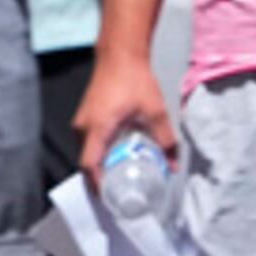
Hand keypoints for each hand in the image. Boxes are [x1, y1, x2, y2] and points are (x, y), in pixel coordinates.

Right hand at [73, 52, 175, 181]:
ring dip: (100, 167)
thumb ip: (166, 141)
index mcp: (97, 128)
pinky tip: (116, 156)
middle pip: (87, 162)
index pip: (90, 166)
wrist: (119, 55)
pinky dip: (99, 154)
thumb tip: (173, 166)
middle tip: (119, 194)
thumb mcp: (156, 112)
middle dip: (100, 181)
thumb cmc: (134, 80)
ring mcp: (81, 121)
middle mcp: (83, 127)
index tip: (110, 200)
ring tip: (119, 179)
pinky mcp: (85, 116)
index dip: (98, 186)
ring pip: (87, 152)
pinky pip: (88, 143)